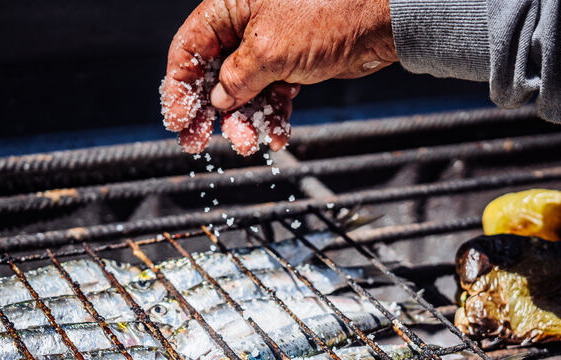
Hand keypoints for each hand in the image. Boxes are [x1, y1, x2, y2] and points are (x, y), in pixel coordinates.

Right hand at [161, 0, 395, 154]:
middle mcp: (245, 25)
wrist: (382, 20)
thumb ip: (236, 79)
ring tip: (250, 143)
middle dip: (211, 114)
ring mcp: (270, 45)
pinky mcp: (293, 63)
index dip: (179, 90)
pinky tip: (276, 135)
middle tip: (200, 145)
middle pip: (213, 75)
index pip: (188, 50)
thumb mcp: (268, 51)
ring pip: (244, 91)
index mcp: (228, 8)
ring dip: (244, 121)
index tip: (178, 123)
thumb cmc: (327, 14)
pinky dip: (272, 116)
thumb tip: (217, 101)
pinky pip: (272, 95)